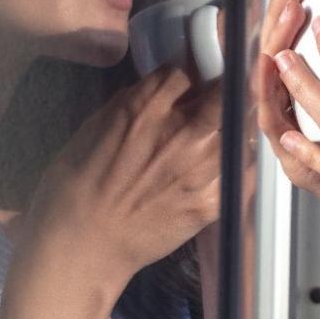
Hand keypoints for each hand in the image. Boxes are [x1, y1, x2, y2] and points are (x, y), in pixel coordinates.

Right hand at [21, 60, 222, 290]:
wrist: (83, 245)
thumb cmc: (74, 188)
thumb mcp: (94, 128)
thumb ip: (132, 104)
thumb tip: (158, 92)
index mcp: (145, 109)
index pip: (183, 73)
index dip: (185, 78)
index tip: (187, 86)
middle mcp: (180, 133)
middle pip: (226, 93)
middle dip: (229, 90)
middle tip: (226, 96)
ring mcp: (201, 169)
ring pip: (241, 131)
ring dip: (237, 127)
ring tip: (226, 132)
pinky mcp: (212, 202)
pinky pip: (244, 173)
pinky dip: (241, 163)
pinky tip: (230, 164)